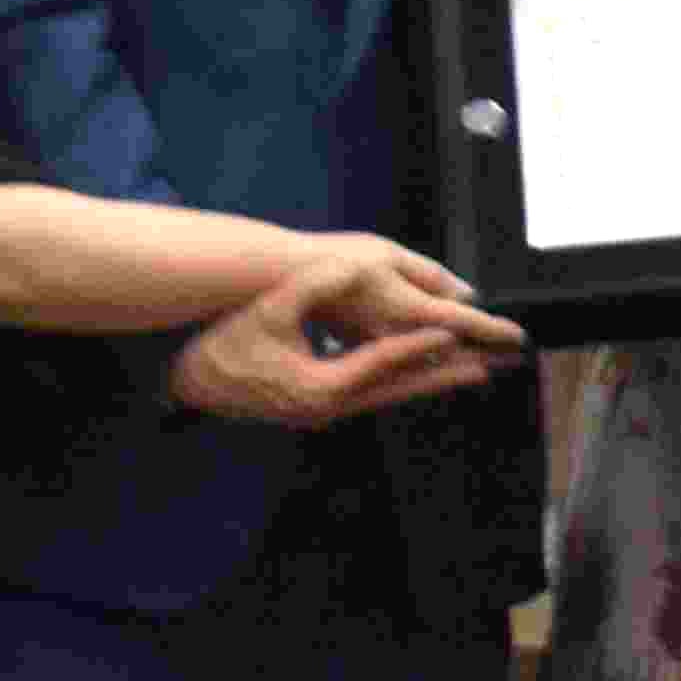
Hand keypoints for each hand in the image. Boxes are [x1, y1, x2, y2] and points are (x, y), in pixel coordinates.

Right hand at [169, 245, 515, 428]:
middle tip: (490, 363)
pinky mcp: (321, 409)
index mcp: (320, 386)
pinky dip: (403, 384)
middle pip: (398, 389)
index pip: (382, 363)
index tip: (456, 333)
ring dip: (430, 382)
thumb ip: (311, 289)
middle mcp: (329, 407)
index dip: (420, 346)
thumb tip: (344, 267)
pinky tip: (425, 375)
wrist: (189, 384)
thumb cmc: (225, 344)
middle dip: (444, 374)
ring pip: (389, 396)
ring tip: (474, 371)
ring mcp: (325, 413)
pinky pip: (373, 396)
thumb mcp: (269, 311)